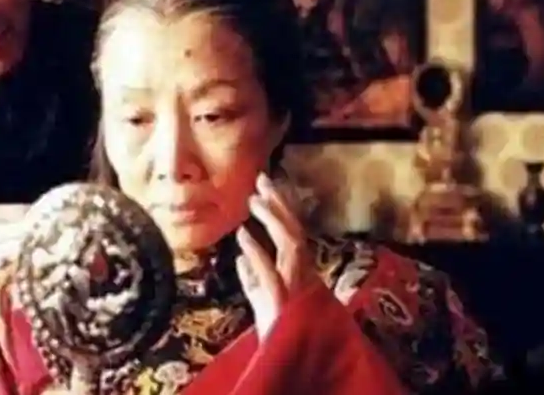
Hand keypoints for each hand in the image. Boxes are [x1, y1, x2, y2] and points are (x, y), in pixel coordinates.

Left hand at [235, 173, 315, 339]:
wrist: (290, 365)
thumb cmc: (279, 337)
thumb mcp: (263, 303)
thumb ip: (254, 280)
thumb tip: (240, 257)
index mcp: (299, 273)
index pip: (293, 233)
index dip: (282, 208)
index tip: (265, 187)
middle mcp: (303, 276)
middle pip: (295, 231)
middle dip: (280, 203)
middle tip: (262, 178)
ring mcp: (296, 289)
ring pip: (291, 245)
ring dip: (273, 220)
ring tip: (254, 200)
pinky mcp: (284, 305)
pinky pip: (271, 274)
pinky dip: (258, 253)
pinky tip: (243, 236)